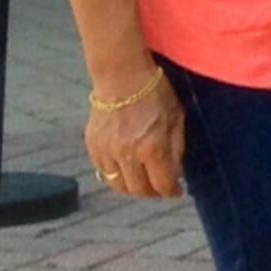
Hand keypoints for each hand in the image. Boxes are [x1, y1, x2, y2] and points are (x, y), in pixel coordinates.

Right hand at [84, 70, 184, 200]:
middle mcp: (128, 154)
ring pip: (119, 185)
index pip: (162, 184)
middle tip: (161, 190)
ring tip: (144, 184)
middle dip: (153, 194)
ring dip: (133, 189)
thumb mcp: (176, 118)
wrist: (121, 77)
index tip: (177, 192)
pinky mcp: (93, 147)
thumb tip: (176, 173)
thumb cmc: (155, 94)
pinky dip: (116, 176)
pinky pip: (104, 172)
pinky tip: (127, 170)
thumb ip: (177, 148)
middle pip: (139, 190)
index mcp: (152, 147)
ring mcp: (107, 152)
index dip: (172, 192)